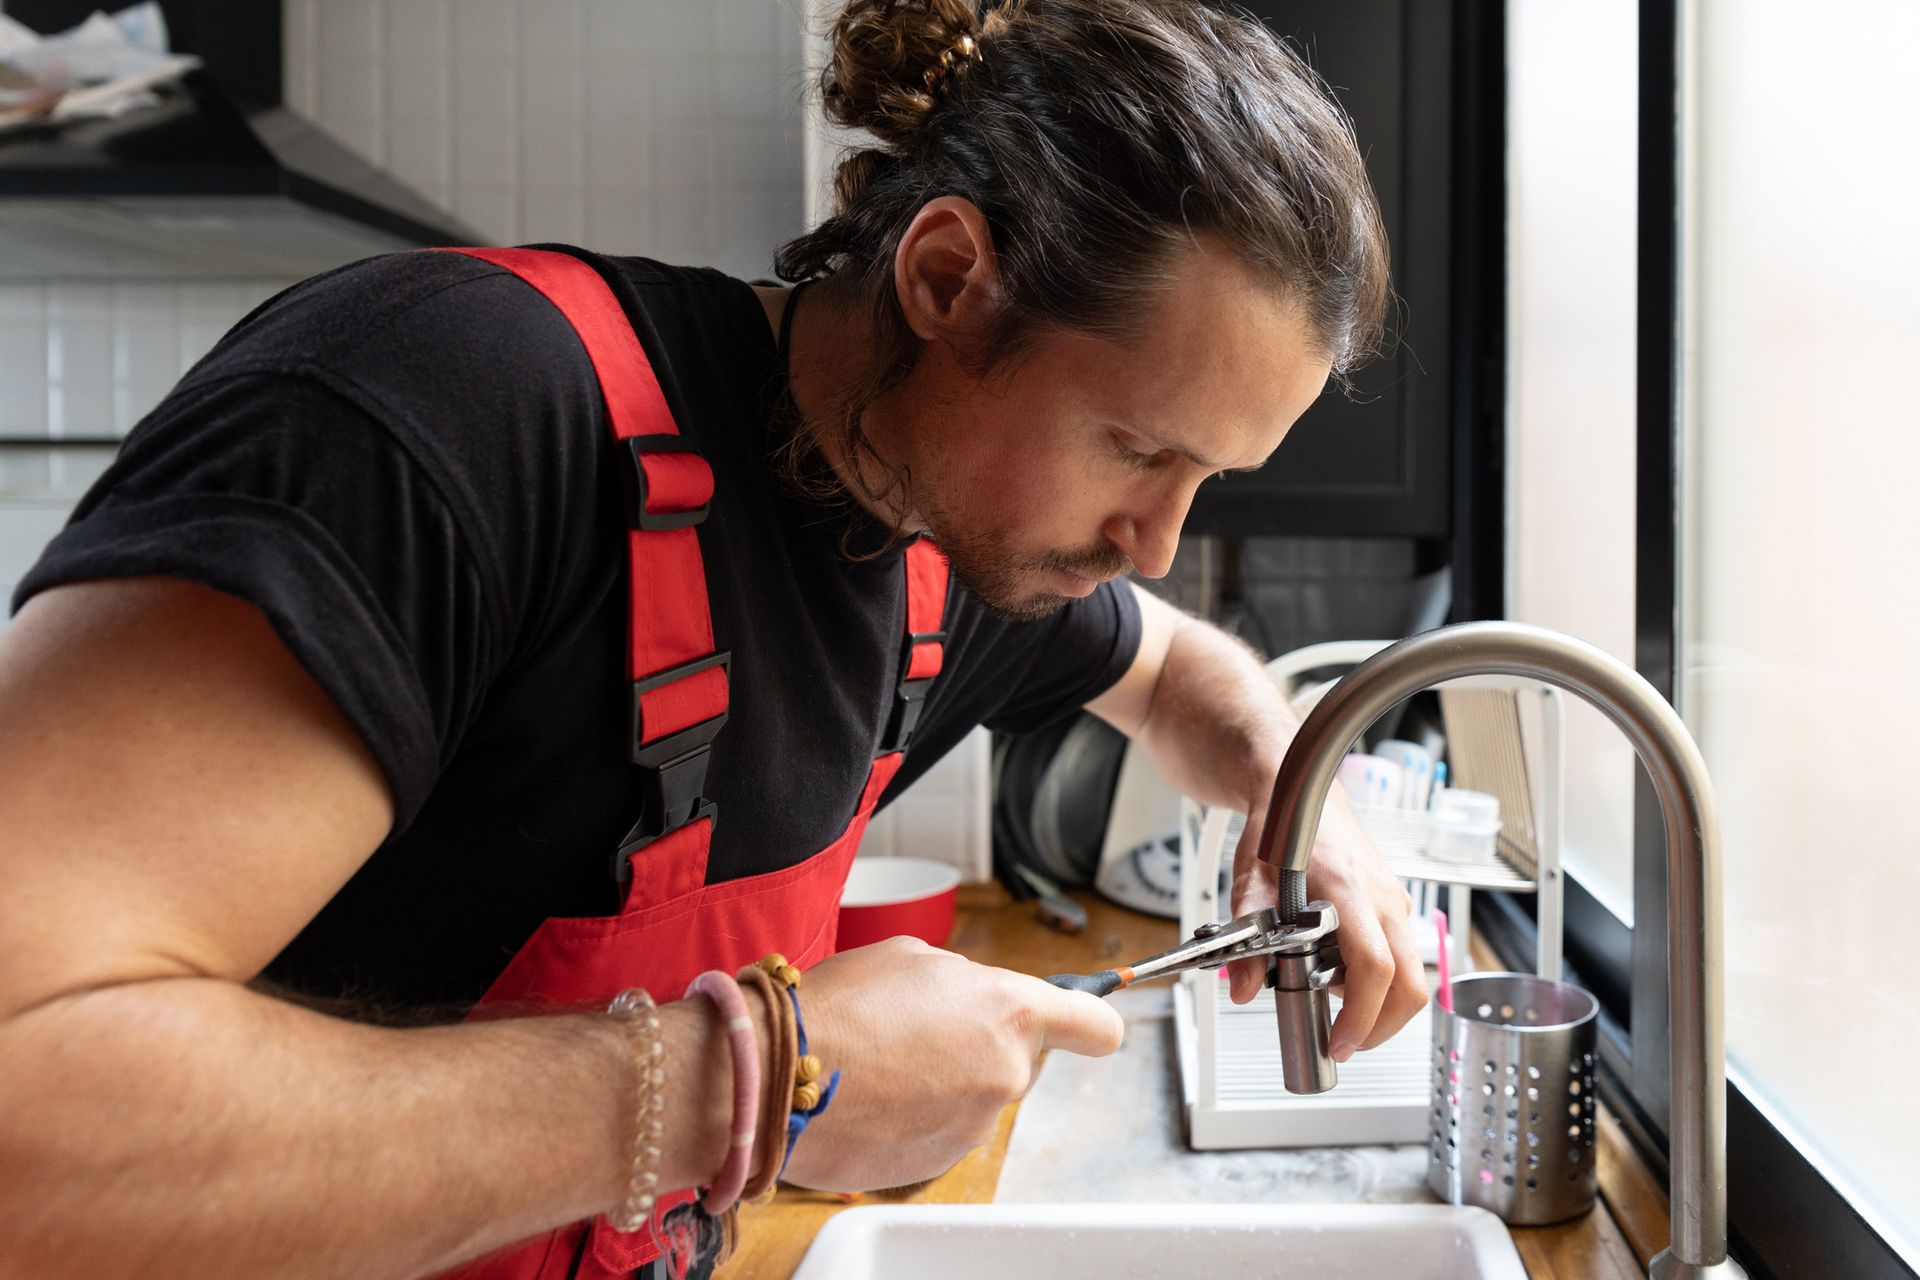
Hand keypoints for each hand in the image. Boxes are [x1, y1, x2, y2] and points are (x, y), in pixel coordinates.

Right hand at [779, 937, 1123, 1190]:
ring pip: (975, 1096)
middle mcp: (1005, 1074)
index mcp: (1011, 1012)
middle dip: (984, 1044)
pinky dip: (914, 1116)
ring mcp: (973, 1127)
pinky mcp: (937, 1166)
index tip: (1082, 1024)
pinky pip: (939, 1131)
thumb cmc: (840, 1006)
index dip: (1089, 1022)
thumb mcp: (912, 957)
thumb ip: (964, 981)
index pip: (1095, 1027)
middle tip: (925, 1028)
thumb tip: (975, 997)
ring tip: (882, 1061)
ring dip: (944, 1081)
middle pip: (1022, 1060)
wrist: (779, 1077)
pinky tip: (871, 1095)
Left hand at [1225, 795, 1425, 1062]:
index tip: (1342, 1043)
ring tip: (1331, 996)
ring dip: (1380, 1002)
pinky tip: (1339, 971)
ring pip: (1411, 973)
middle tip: (1345, 1042)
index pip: (1374, 966)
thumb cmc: (1277, 833)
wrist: (1299, 793)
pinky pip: (1402, 954)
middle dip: (1382, 1025)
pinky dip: (1380, 979)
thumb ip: (1246, 941)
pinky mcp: (1395, 905)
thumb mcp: (1249, 886)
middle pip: (1409, 982)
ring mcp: (1394, 900)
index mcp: (1348, 890)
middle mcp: (1382, 897)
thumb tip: (1242, 990)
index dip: (1362, 1015)